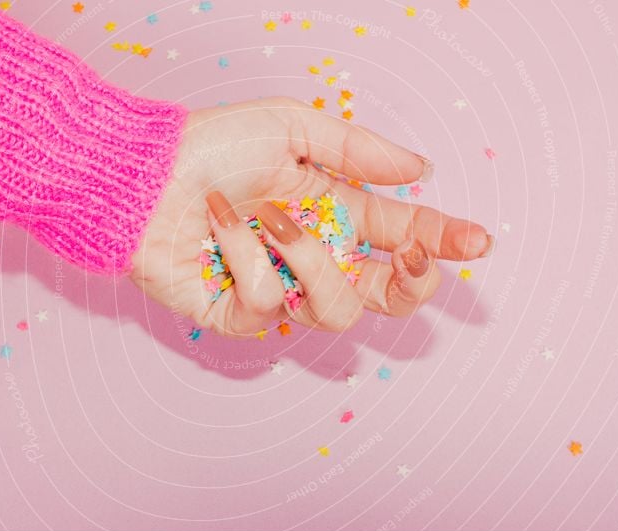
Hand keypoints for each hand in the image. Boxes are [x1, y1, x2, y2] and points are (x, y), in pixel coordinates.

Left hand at [129, 97, 493, 336]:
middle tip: (414, 254)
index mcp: (334, 214)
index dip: (443, 241)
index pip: (402, 236)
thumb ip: (357, 151)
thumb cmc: (210, 146)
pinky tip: (217, 222)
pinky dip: (244, 254)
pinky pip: (266, 302)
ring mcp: (278, 291)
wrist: (139, 173)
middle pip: (387, 296)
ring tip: (272, 216)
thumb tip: (420, 171)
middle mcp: (313, 258)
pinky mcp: (238, 316)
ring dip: (310, 257)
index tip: (478, 241)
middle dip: (414, 283)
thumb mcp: (290, 128)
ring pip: (335, 309)